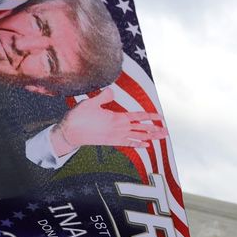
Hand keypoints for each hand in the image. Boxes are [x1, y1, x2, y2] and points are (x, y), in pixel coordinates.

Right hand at [50, 88, 168, 155]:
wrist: (69, 134)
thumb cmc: (79, 117)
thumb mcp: (91, 102)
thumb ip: (104, 96)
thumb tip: (113, 91)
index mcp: (117, 119)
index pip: (138, 117)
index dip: (150, 117)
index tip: (161, 118)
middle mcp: (119, 129)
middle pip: (142, 130)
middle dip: (155, 130)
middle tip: (167, 131)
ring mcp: (116, 137)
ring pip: (137, 137)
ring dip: (150, 137)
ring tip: (161, 138)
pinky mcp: (111, 142)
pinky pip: (128, 144)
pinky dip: (138, 144)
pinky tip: (146, 145)